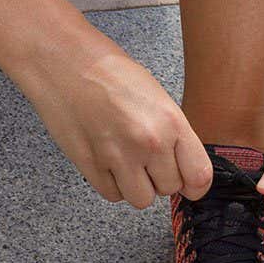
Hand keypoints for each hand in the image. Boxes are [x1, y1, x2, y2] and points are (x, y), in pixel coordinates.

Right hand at [22, 49, 212, 207]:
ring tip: (127, 161)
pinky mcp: (91, 166)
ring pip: (142, 200)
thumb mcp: (158, 97)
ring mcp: (119, 157)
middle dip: (160, 178)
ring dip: (137, 186)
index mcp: (171, 122)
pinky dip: (112, 184)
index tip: (188, 184)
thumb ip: (174, 134)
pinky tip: (107, 161)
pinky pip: (113, 195)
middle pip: (169, 189)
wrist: (64, 62)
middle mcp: (149, 143)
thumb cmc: (109, 73)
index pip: (199, 176)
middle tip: (146, 158)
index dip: (194, 185)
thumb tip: (183, 166)